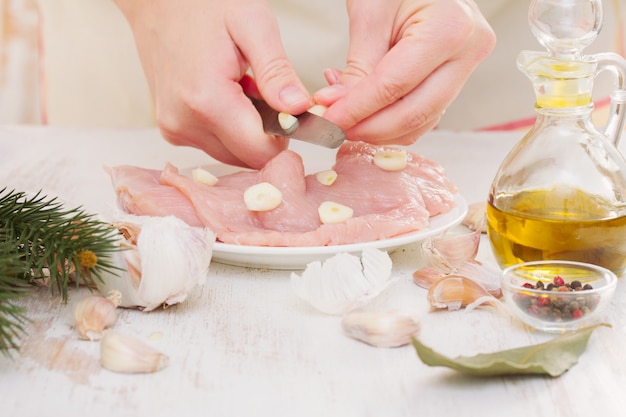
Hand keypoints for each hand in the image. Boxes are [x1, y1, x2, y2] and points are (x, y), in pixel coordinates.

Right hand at [113, 0, 312, 167]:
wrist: (157, 0)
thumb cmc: (204, 4)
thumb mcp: (253, 24)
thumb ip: (276, 71)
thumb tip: (299, 108)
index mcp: (207, 101)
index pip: (262, 152)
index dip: (286, 135)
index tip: (290, 109)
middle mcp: (185, 124)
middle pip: (248, 158)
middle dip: (266, 132)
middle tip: (264, 90)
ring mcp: (175, 129)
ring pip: (232, 154)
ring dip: (247, 130)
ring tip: (241, 87)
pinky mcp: (171, 129)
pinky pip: (214, 144)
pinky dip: (228, 127)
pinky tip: (225, 94)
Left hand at [314, 0, 494, 144]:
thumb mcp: (371, 12)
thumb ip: (357, 66)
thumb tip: (335, 109)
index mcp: (450, 29)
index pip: (394, 87)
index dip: (356, 110)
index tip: (327, 121)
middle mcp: (468, 53)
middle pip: (413, 114)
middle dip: (367, 129)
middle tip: (331, 129)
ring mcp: (466, 69)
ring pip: (420, 123)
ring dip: (377, 130)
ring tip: (344, 115)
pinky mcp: (455, 80)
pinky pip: (422, 115)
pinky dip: (390, 121)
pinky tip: (363, 108)